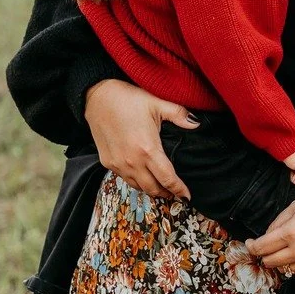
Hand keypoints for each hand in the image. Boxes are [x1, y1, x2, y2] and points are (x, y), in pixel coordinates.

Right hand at [83, 80, 194, 198]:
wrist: (98, 97)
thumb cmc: (127, 99)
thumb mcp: (157, 103)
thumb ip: (179, 114)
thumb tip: (196, 123)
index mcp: (148, 149)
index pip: (168, 179)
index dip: (179, 190)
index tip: (187, 196)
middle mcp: (132, 161)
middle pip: (153, 188)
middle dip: (166, 193)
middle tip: (175, 193)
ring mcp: (118, 164)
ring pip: (138, 187)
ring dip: (151, 189)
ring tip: (161, 188)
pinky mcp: (107, 162)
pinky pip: (125, 179)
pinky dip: (136, 182)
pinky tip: (143, 177)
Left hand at [247, 188, 294, 276]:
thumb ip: (278, 221)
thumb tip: (267, 236)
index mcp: (291, 232)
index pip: (261, 248)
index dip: (251, 246)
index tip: (250, 243)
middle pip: (269, 262)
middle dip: (265, 254)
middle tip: (268, 246)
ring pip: (285, 270)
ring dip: (282, 260)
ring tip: (290, 247)